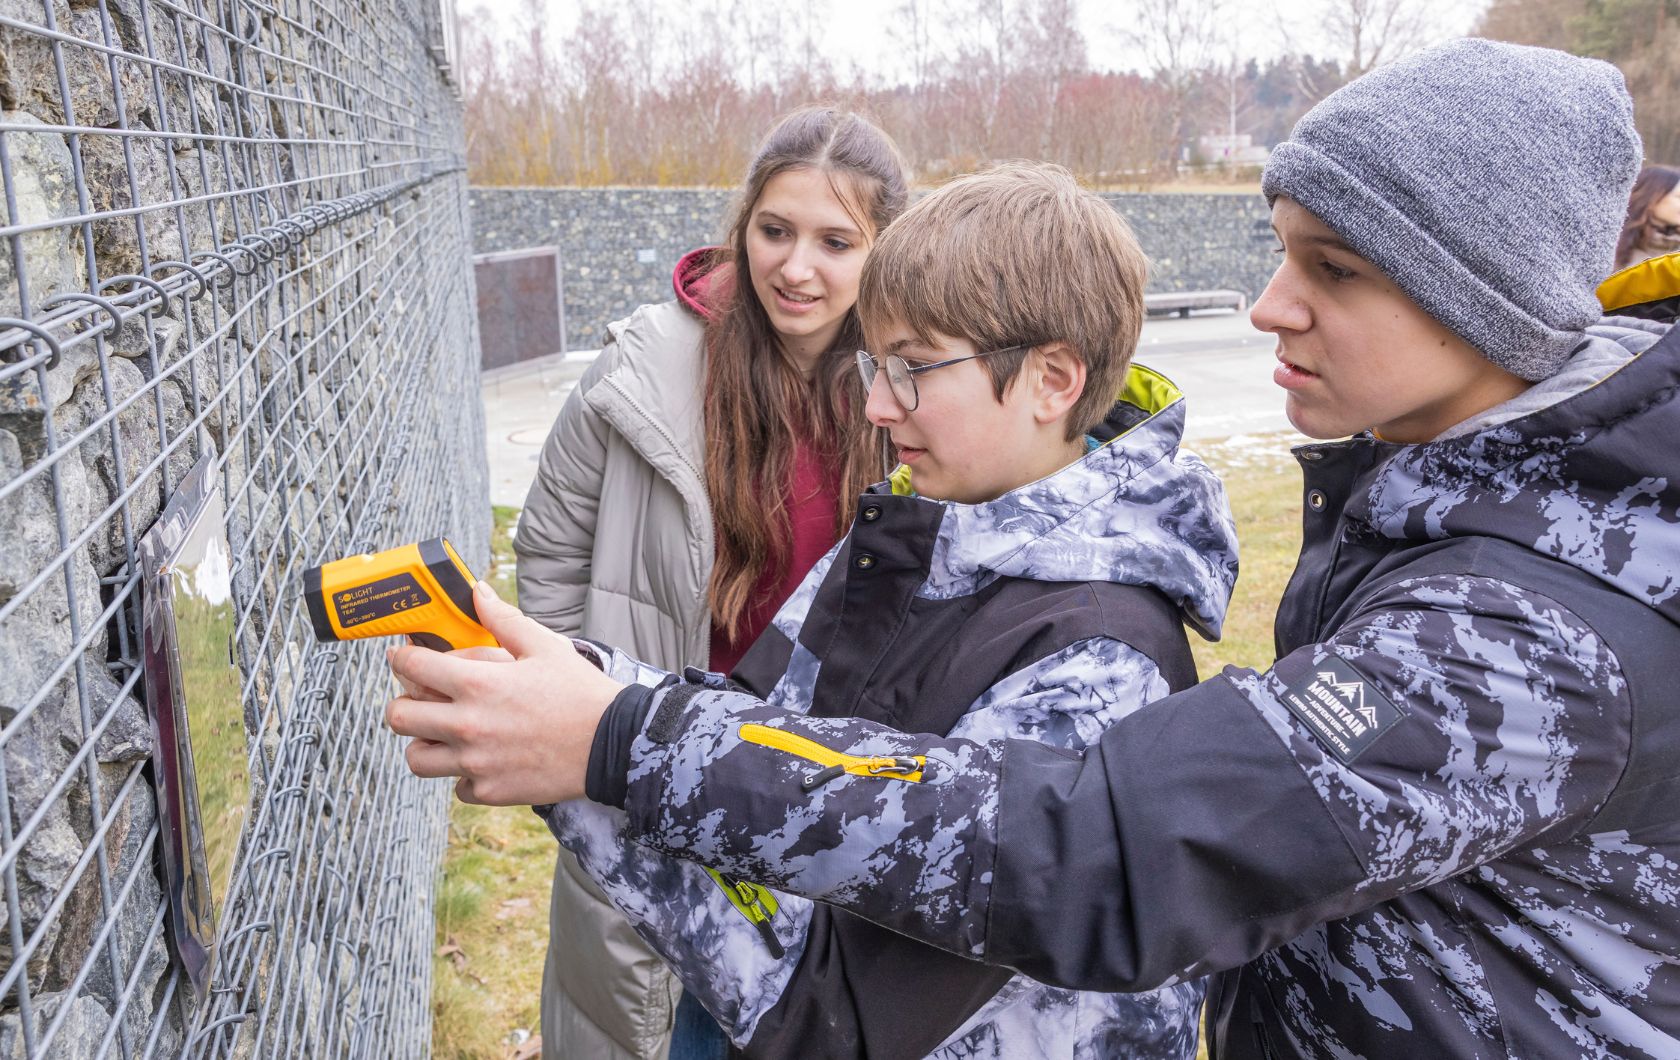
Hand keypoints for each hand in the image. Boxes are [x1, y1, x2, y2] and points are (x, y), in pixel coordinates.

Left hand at [383, 581, 625, 804]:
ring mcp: (475, 762)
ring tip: (443, 736)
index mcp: (476, 684)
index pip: (412, 667)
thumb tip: (478, 593)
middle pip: (399, 717)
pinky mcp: (489, 790)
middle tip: (419, 700)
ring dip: (425, 744)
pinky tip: (483, 760)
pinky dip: (463, 775)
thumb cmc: (580, 692)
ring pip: (416, 758)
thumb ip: (504, 620)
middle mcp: (466, 725)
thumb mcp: (544, 647)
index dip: (401, 658)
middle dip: (403, 704)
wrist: (612, 745)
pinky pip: (456, 785)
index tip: (403, 658)